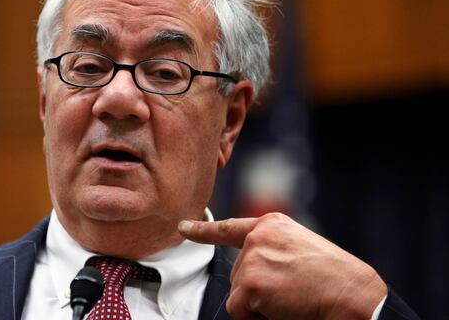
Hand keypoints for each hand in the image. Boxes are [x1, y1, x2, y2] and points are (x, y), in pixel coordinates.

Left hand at [178, 213, 386, 319]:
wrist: (353, 294)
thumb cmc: (335, 278)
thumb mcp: (301, 249)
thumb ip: (273, 250)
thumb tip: (248, 270)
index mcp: (272, 224)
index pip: (230, 228)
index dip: (203, 230)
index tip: (182, 228)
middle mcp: (258, 237)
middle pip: (238, 273)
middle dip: (258, 289)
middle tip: (293, 291)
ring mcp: (253, 258)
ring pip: (238, 293)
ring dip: (260, 304)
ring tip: (292, 298)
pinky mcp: (251, 283)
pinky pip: (240, 310)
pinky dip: (256, 318)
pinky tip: (282, 309)